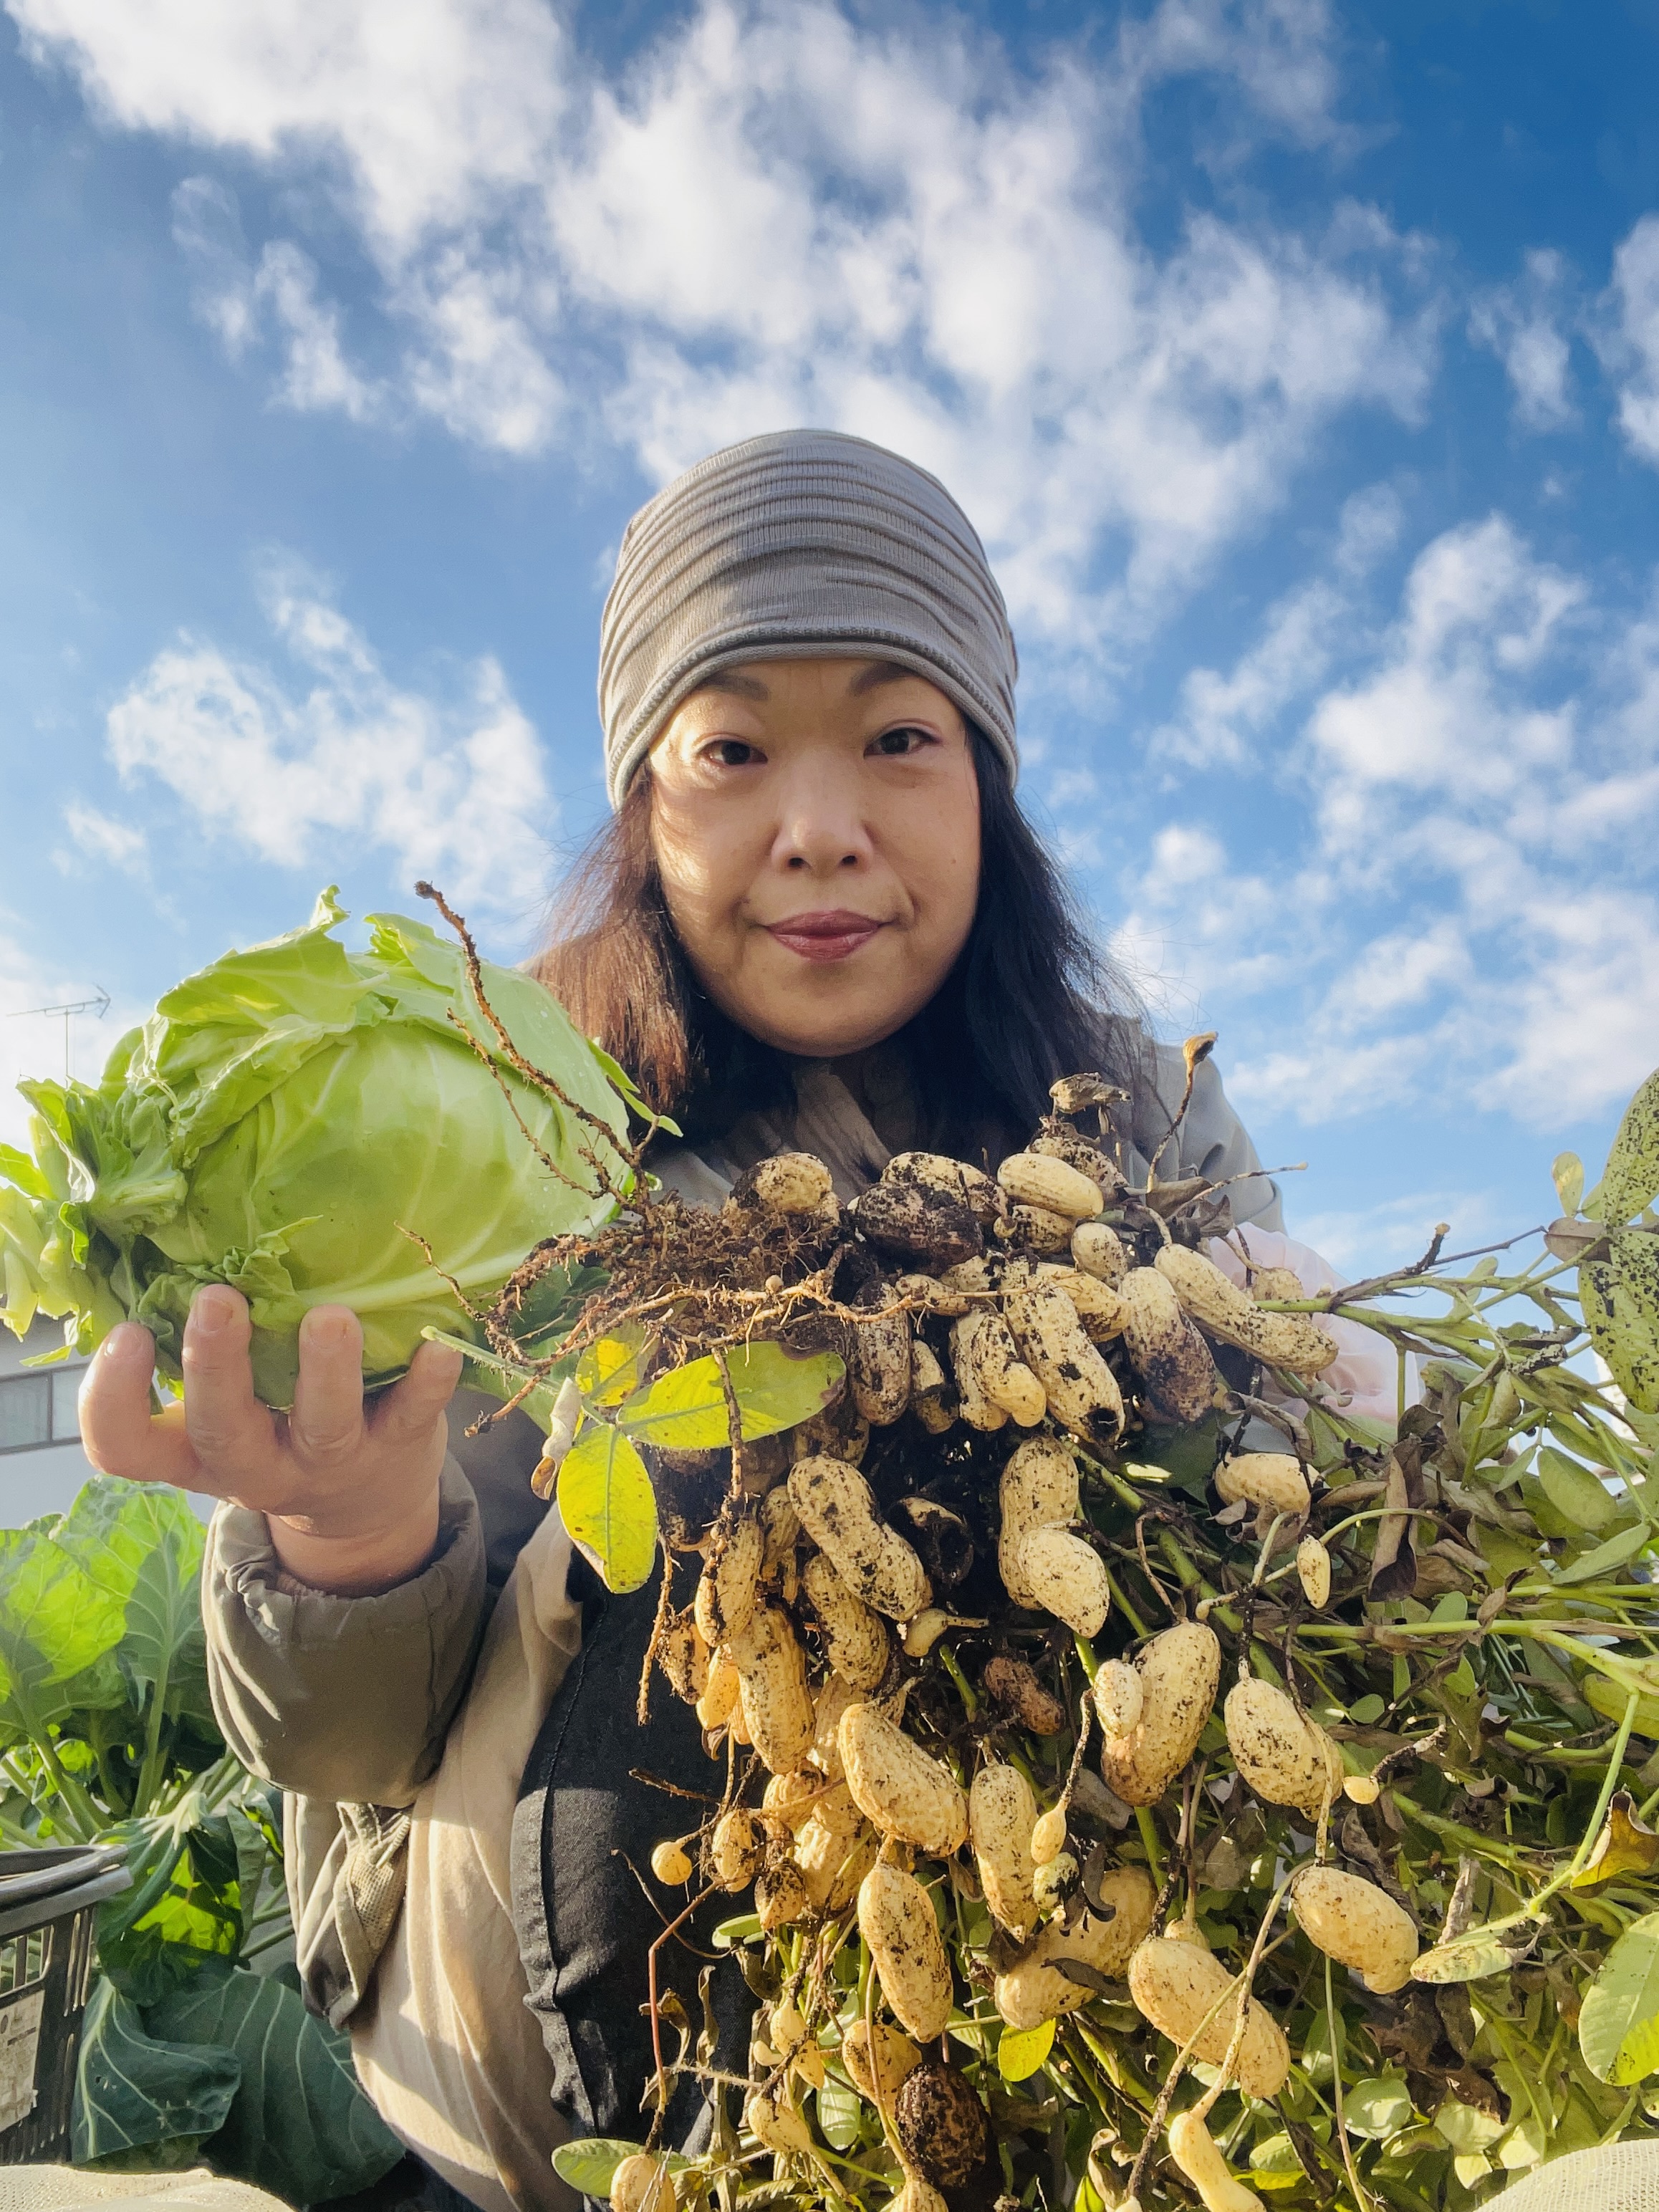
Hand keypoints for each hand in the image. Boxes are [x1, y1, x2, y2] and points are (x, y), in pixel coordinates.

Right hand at [79, 1285, 463, 1593]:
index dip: (112, 1400)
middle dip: (216, 1367)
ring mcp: (328, 1464)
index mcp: (194, 1451)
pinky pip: (412, 1419)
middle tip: (215, 1301)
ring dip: (325, 1372)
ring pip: (321, 1427)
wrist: (365, 1508)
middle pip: (222, 1431)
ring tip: (329, 1318)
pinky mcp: (397, 1450)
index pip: (126, 1447)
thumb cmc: (275, 1424)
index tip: (127, 1333)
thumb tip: (167, 1239)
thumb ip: (196, 1346)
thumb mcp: (225, 1403)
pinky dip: (427, 1384)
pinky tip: (437, 1347)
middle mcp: (254, 1466)